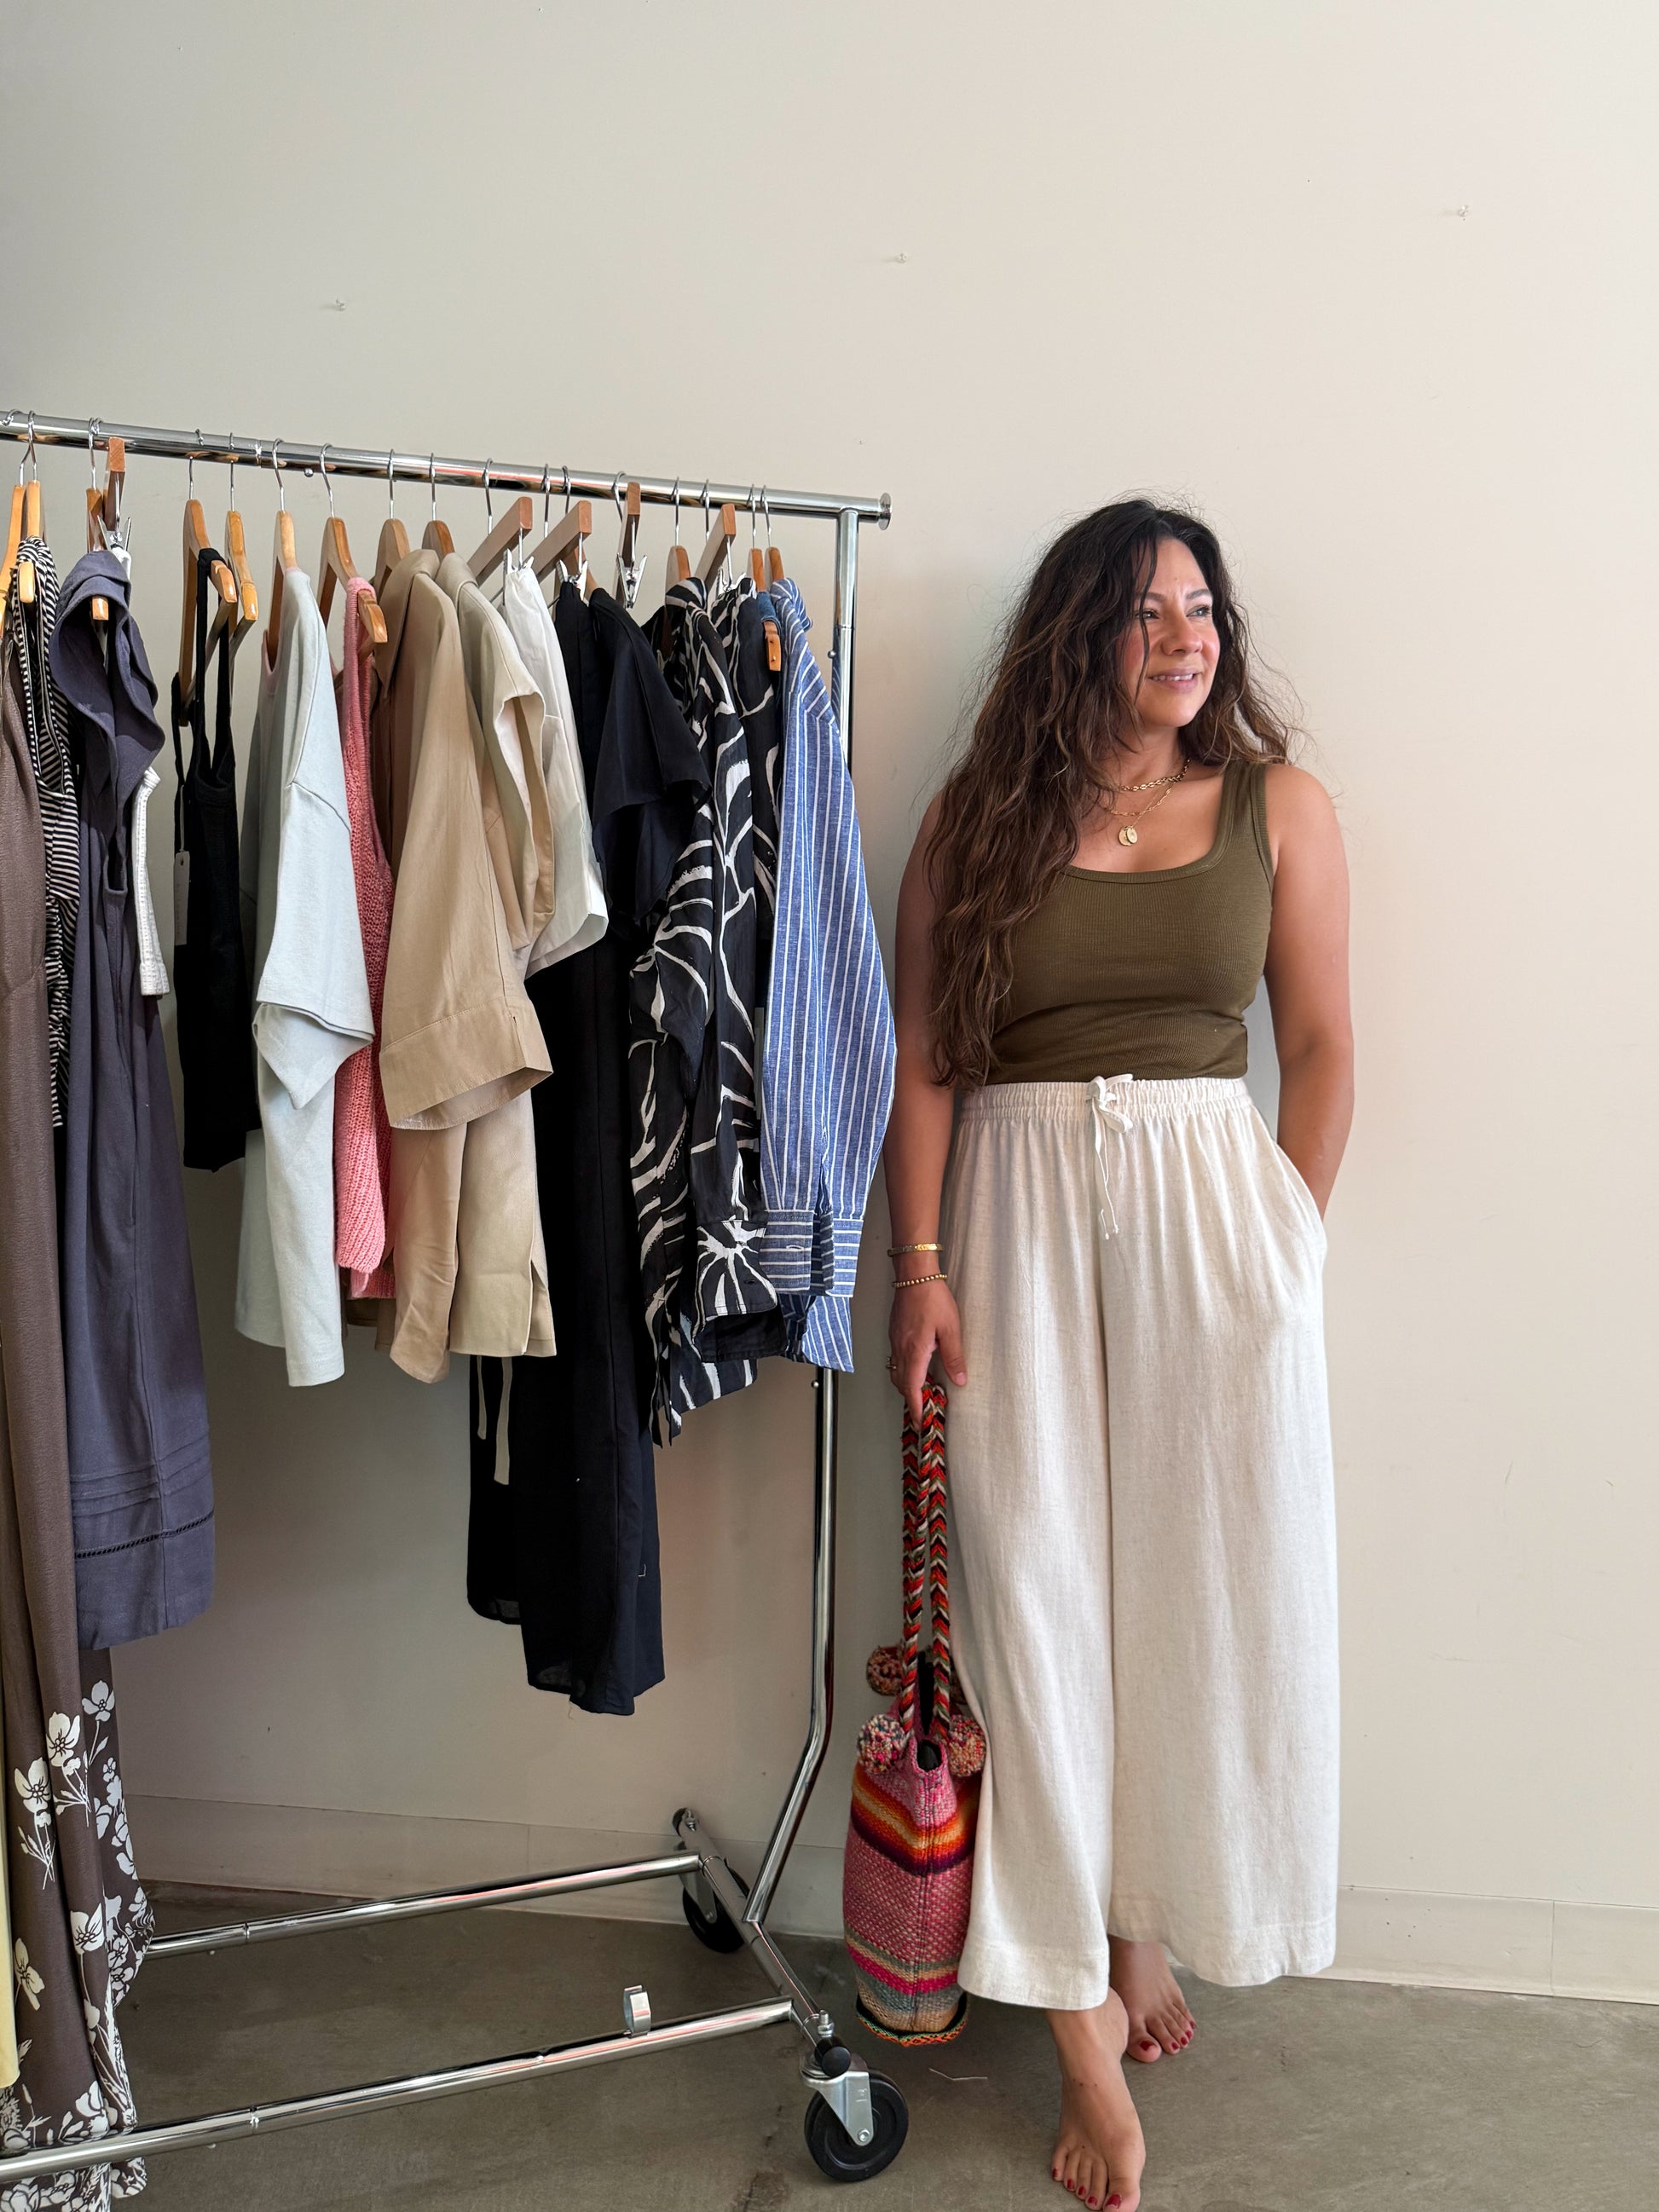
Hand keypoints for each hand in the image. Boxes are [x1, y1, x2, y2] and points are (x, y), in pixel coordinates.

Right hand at [887, 1279, 966, 1423]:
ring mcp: (895, 1341)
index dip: (916, 1407)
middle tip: (924, 1409)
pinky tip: (916, 1366)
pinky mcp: (895, 1333)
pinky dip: (904, 1370)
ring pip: (896, 1372)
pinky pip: (896, 1359)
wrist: (914, 1275)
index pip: (912, 1388)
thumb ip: (954, 1356)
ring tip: (922, 1391)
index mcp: (914, 1351)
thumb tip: (960, 1379)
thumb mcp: (950, 1328)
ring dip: (907, 1385)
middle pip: (901, 1384)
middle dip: (911, 1399)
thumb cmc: (932, 1297)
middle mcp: (900, 1349)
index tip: (921, 1421)